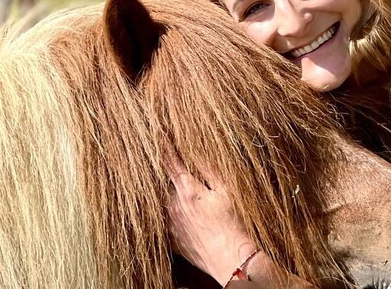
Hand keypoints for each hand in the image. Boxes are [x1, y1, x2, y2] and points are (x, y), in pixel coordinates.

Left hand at [166, 155, 257, 284]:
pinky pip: (169, 222)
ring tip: (198, 209)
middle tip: (196, 187)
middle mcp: (172, 205)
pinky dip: (177, 218)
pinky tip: (194, 223)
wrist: (227, 257)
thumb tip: (197, 152)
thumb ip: (208, 169)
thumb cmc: (231, 223)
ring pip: (168, 202)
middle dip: (179, 180)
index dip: (164, 146)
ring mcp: (169, 223)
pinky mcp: (170, 239)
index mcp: (186, 190)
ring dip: (178, 200)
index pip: (171, 162)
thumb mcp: (225, 190)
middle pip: (168, 183)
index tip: (158, 133)